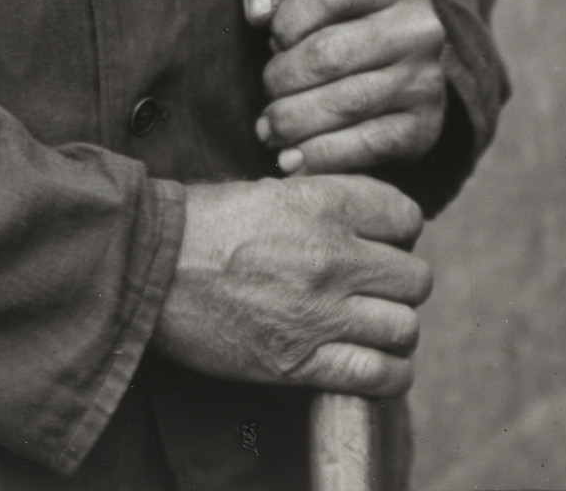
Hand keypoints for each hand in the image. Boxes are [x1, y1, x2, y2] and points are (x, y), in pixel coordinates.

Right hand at [152, 174, 429, 395]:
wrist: (150, 267)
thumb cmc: (201, 223)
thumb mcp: (267, 191)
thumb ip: (322, 201)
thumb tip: (363, 220)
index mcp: (323, 202)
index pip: (407, 216)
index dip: (398, 232)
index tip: (379, 243)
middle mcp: (331, 255)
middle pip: (415, 277)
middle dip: (399, 284)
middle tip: (372, 289)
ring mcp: (320, 311)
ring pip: (405, 328)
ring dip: (393, 331)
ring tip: (372, 329)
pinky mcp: (301, 361)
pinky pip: (378, 375)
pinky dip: (387, 375)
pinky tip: (373, 366)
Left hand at [242, 0, 446, 174]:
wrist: (383, 49)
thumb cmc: (326, 4)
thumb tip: (259, 11)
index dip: (287, 23)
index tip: (273, 38)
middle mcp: (419, 24)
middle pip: (332, 55)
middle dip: (283, 78)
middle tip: (267, 91)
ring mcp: (427, 77)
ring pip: (348, 103)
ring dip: (295, 121)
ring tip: (268, 129)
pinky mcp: (425, 125)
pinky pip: (370, 145)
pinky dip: (324, 156)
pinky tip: (293, 160)